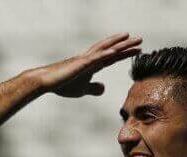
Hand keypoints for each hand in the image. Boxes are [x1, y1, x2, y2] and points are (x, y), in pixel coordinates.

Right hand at [27, 33, 141, 97]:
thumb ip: (93, 88)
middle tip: (140, 39)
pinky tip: (115, 50)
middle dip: (126, 44)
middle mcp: (90, 58)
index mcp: (91, 64)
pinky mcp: (79, 64)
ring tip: (131, 37)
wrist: (45, 81)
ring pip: (105, 49)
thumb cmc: (62, 84)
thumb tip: (104, 88)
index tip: (138, 50)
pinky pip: (95, 58)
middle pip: (111, 49)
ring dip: (118, 44)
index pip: (112, 58)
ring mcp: (85, 59)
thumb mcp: (82, 89)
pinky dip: (106, 53)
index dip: (125, 54)